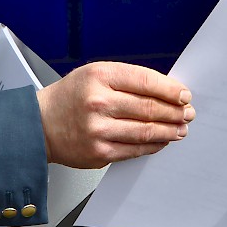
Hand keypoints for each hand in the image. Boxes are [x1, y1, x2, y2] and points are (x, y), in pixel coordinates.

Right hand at [36, 62, 194, 168]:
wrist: (39, 124)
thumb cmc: (70, 96)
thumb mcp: (95, 74)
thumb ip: (128, 79)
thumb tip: (166, 91)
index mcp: (99, 76)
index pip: (146, 81)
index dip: (171, 90)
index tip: (184, 95)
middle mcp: (98, 102)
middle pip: (150, 108)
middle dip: (175, 112)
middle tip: (187, 113)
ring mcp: (98, 130)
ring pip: (146, 131)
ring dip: (170, 130)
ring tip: (180, 128)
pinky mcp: (99, 152)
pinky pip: (136, 150)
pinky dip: (154, 145)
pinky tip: (162, 140)